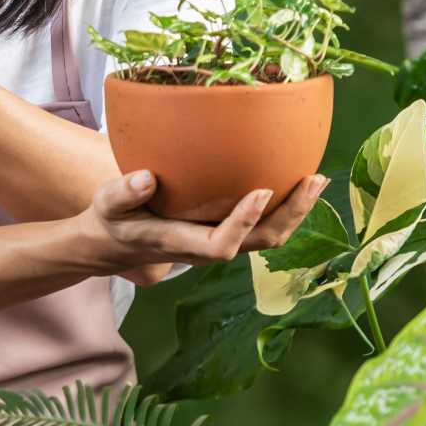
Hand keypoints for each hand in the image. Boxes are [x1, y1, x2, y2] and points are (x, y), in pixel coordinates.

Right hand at [80, 172, 330, 282]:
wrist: (117, 243)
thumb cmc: (114, 219)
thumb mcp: (108, 204)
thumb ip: (123, 193)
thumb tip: (145, 178)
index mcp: (180, 243)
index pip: (220, 245)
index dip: (243, 223)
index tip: (262, 191)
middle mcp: (207, 247)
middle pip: (259, 243)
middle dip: (291, 216)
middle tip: (313, 180)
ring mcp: (220, 241)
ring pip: (268, 237)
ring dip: (296, 211)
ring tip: (317, 179)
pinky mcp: (226, 230)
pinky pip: (263, 225)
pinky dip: (285, 206)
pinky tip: (296, 178)